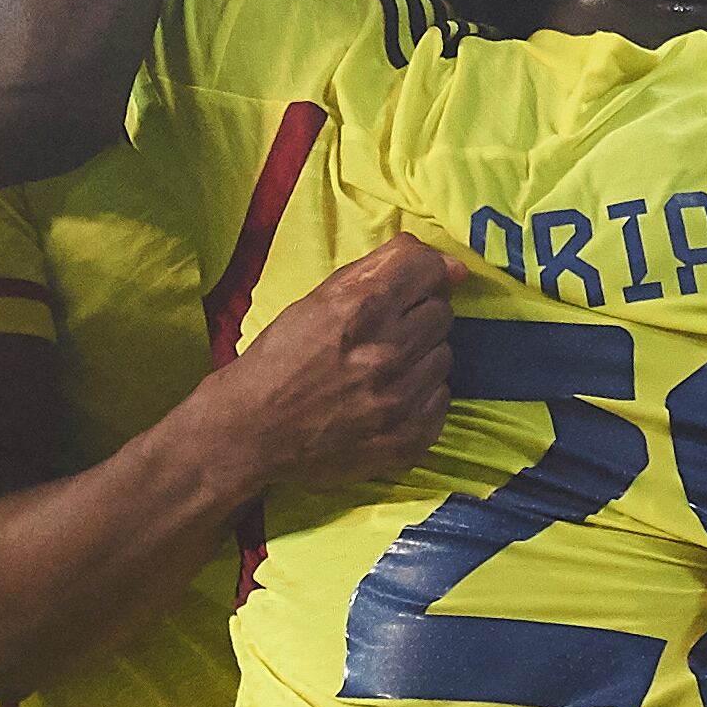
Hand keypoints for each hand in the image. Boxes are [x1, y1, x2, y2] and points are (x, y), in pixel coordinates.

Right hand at [195, 238, 454, 492]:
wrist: (251, 432)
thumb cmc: (280, 358)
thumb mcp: (318, 298)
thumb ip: (385, 269)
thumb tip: (455, 267)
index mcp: (360, 308)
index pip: (429, 270)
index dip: (421, 275)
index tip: (409, 288)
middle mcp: (386, 353)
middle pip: (441, 313)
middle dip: (415, 317)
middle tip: (381, 334)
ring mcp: (400, 401)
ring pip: (443, 357)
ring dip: (418, 358)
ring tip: (380, 368)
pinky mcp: (408, 439)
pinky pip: (441, 399)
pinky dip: (419, 396)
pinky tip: (385, 397)